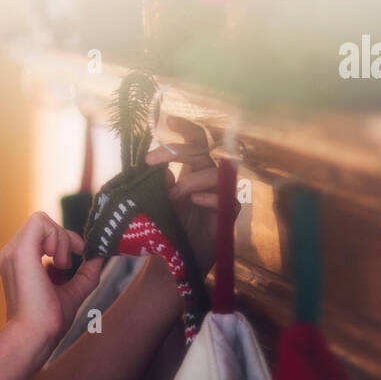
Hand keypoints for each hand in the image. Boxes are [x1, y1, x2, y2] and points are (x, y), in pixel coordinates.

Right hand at [0, 212, 104, 351]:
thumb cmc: (48, 320)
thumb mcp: (73, 291)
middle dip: (63, 238)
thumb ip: (86, 273)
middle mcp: (11, 253)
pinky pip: (40, 221)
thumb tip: (100, 257)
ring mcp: (11, 251)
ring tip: (60, 266)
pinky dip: (55, 237)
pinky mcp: (19, 251)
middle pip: (42, 223)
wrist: (35, 335)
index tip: (77, 255)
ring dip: (60, 239)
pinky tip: (56, 260)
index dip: (63, 239)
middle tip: (66, 265)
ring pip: (41, 220)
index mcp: (19, 262)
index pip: (41, 233)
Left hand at [143, 115, 236, 276]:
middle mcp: (208, 179)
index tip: (168, 121)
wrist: (174, 259)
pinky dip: (210, 198)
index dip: (186, 129)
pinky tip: (195, 201)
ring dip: (190, 181)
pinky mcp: (227, 216)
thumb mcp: (155, 202)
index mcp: (191, 171)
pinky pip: (227, 200)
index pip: (195, 143)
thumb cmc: (166, 227)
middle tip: (153, 161)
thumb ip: (156, 184)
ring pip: (216, 174)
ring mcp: (220, 196)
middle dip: (178, 151)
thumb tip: (160, 170)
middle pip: (204, 152)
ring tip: (171, 197)